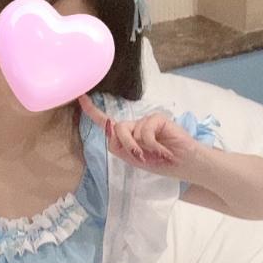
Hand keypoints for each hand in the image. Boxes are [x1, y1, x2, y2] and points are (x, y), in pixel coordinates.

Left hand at [77, 94, 197, 176]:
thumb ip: (119, 146)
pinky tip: (162, 150)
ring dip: (140, 146)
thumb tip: (110, 128)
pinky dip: (152, 144)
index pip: (106, 122)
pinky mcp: (157, 119)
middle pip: (116, 129)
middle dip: (126, 145)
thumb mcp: (133, 159)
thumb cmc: (158, 162)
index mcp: (126, 136)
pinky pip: (144, 131)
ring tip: (156, 153)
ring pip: (129, 130)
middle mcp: (134, 126)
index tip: (81, 98)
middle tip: (141, 156)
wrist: (181, 164)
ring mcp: (145, 121)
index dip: (92, 111)